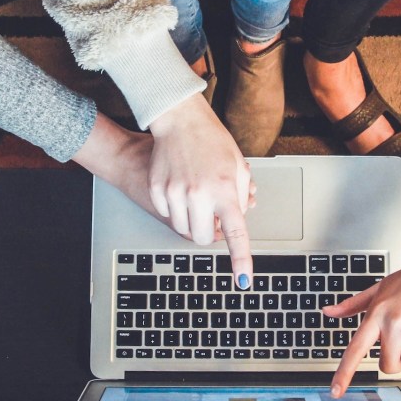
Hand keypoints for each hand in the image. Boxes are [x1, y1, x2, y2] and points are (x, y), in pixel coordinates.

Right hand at [148, 94, 254, 287]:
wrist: (179, 120)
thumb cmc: (212, 140)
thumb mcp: (238, 166)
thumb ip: (242, 196)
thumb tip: (238, 219)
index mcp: (225, 190)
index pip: (236, 233)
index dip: (241, 260)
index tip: (243, 280)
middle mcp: (199, 194)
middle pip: (202, 238)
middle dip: (209, 233)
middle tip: (212, 216)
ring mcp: (175, 193)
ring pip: (183, 229)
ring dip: (192, 221)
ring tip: (197, 196)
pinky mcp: (157, 190)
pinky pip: (167, 214)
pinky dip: (175, 208)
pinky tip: (180, 187)